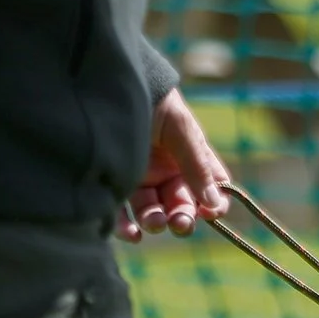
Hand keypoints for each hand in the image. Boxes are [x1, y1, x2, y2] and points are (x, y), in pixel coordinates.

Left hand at [118, 89, 228, 242]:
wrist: (104, 82)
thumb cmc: (151, 99)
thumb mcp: (180, 128)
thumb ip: (197, 165)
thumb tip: (214, 204)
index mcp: (189, 156)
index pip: (209, 188)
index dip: (213, 203)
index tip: (211, 213)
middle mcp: (166, 171)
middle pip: (181, 204)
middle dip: (183, 217)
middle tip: (179, 223)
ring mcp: (139, 179)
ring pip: (153, 212)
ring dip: (157, 222)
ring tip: (154, 222)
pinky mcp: (112, 185)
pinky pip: (121, 215)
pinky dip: (127, 229)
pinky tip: (132, 234)